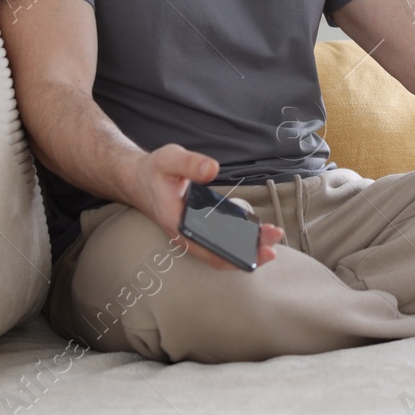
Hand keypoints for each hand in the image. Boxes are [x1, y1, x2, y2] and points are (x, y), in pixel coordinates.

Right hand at [126, 143, 283, 270]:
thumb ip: (190, 163)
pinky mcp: (199, 228)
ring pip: (222, 250)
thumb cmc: (155, 171)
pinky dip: (240, 240)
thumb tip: (212, 169)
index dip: (237, 254)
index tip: (261, 248)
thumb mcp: (169, 159)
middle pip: (221, 254)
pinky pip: (220, 241)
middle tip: (275, 236)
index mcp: (178, 225)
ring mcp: (193, 234)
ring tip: (272, 234)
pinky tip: (257, 232)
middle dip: (251, 250)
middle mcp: (186, 236)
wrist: (139, 179)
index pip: (210, 250)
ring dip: (248, 246)